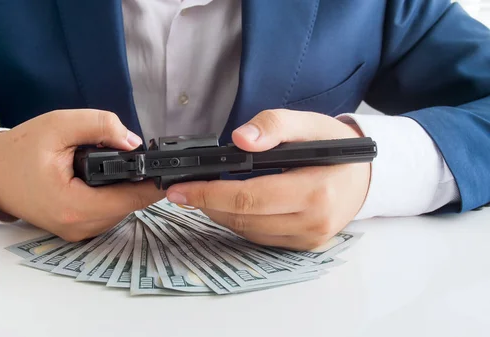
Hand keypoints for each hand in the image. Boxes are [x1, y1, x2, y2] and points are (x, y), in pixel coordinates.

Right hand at [0, 109, 164, 240]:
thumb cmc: (20, 151)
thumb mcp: (59, 125)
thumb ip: (100, 126)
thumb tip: (133, 141)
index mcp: (75, 206)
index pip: (132, 199)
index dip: (152, 181)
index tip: (164, 165)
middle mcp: (79, 226)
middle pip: (130, 206)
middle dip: (138, 182)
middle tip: (139, 158)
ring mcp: (77, 232)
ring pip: (121, 211)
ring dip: (126, 190)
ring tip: (119, 166)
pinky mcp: (76, 229)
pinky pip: (107, 214)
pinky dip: (112, 196)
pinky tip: (106, 180)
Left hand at [165, 109, 369, 249]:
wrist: (365, 176)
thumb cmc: (335, 147)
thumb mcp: (309, 124)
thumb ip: (274, 125)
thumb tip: (240, 139)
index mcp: (315, 191)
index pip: (249, 197)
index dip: (209, 193)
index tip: (180, 188)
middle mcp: (313, 221)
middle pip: (244, 219)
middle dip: (207, 204)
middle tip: (183, 191)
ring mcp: (310, 238)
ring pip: (249, 232)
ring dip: (220, 214)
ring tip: (204, 195)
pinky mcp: (305, 245)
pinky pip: (262, 237)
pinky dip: (241, 222)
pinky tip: (231, 206)